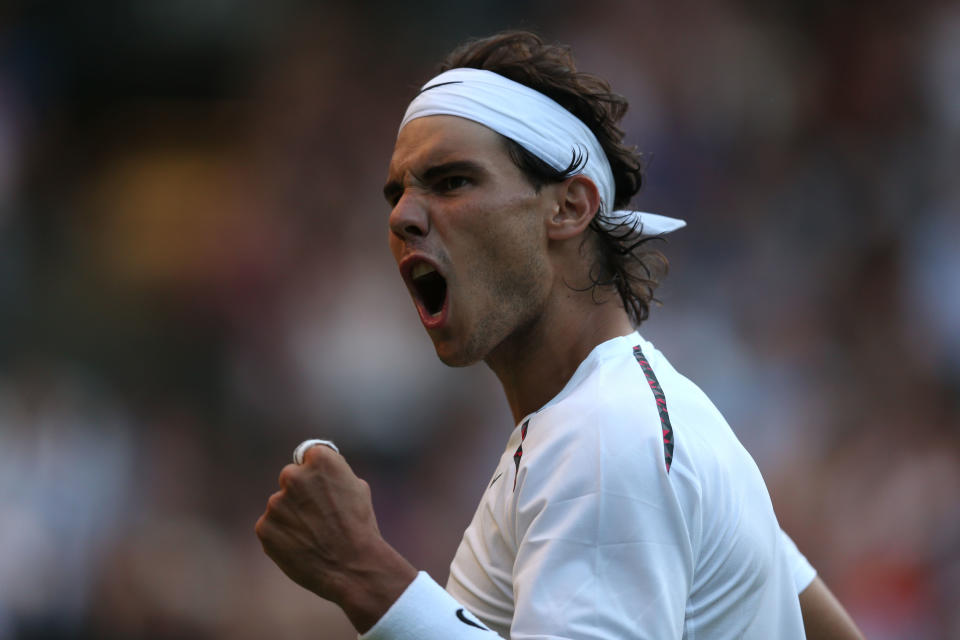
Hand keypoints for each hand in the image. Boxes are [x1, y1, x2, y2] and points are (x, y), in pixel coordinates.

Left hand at [255, 444, 416, 631]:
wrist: (353, 567)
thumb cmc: (360, 527)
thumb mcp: (357, 488)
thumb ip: (333, 475)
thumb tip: (318, 472)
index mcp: (320, 460)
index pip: (308, 456)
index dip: (317, 473)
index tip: (323, 487)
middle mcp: (293, 476)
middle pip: (291, 478)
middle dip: (301, 493)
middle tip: (318, 515)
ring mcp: (276, 503)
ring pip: (280, 505)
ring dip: (292, 516)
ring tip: (314, 536)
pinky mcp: (264, 527)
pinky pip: (271, 527)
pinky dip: (282, 536)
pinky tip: (302, 547)